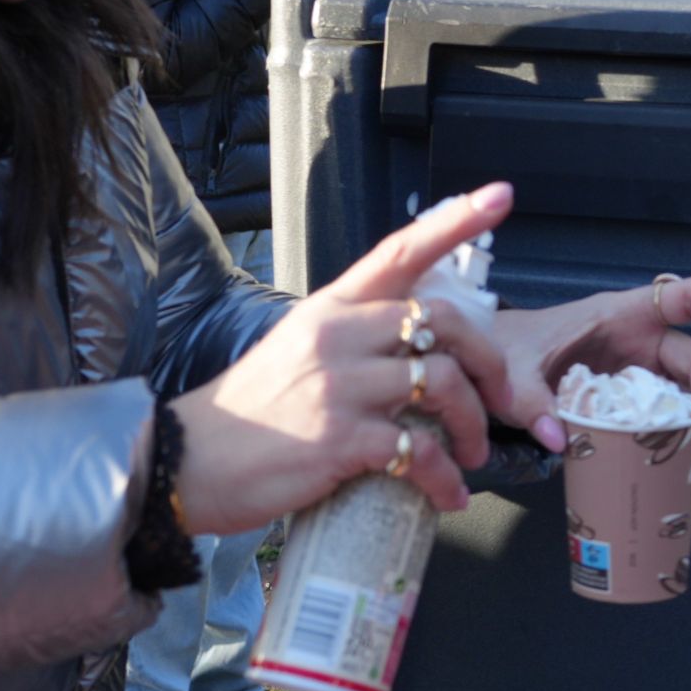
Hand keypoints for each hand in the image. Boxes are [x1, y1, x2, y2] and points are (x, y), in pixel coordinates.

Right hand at [171, 183, 516, 533]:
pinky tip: (447, 493)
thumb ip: (356, 336)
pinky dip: (445, 477)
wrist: (188, 462)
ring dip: (474, 424)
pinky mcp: (339, 439)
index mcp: (331, 307)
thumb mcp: (299, 347)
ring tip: (472, 455)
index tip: (501, 196)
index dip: (454, 222)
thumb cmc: (253, 410)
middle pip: (443, 321)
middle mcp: (337, 335)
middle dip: (491, 362)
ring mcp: (339, 385)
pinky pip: (418, 449)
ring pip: (442, 383)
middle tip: (502, 400)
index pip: (399, 251)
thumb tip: (418, 343)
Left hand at [491, 277, 690, 478]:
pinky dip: (686, 442)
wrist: (490, 367)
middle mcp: (641, 340)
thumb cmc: (510, 350)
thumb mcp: (513, 370)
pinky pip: (671, 417)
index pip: (686, 297)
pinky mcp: (634, 401)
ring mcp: (641, 371)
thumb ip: (531, 400)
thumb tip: (559, 437)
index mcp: (622, 315)